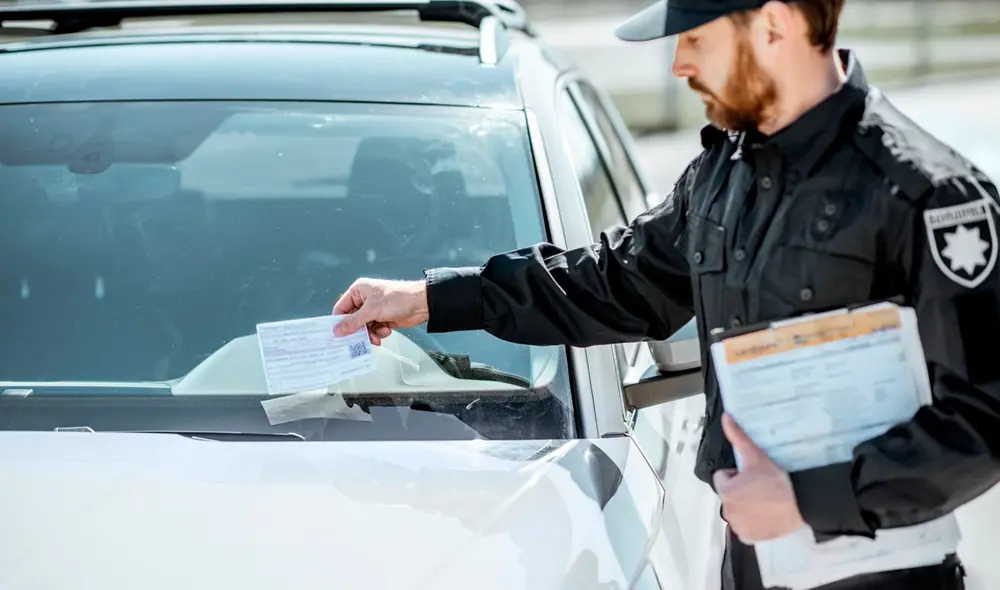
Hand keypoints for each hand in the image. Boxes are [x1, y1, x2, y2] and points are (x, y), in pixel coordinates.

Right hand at [332, 278, 429, 345]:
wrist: (421, 304)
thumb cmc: (397, 299)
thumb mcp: (372, 310)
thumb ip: (354, 321)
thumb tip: (337, 330)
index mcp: (358, 291)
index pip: (341, 308)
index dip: (339, 322)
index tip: (338, 336)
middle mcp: (364, 300)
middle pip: (352, 320)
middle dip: (358, 331)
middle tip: (359, 341)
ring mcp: (373, 310)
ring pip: (363, 327)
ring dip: (370, 334)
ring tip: (377, 337)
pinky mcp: (382, 318)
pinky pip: (374, 330)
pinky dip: (379, 333)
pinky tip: (386, 331)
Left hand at [714, 413, 805, 544]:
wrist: (800, 503)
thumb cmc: (777, 480)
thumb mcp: (756, 455)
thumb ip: (738, 436)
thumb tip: (726, 418)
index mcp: (726, 491)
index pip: (723, 478)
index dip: (737, 475)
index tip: (752, 476)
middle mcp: (728, 511)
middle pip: (729, 495)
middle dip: (740, 491)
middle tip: (760, 488)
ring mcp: (738, 526)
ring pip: (737, 511)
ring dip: (745, 507)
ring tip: (765, 501)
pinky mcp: (749, 537)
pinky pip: (744, 528)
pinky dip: (752, 523)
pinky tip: (765, 515)